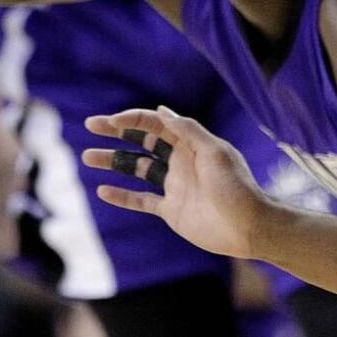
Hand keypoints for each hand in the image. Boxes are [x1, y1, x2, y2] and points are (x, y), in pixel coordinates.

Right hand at [82, 105, 270, 259]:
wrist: (248, 226)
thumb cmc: (236, 186)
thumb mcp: (215, 152)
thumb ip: (188, 130)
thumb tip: (161, 110)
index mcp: (192, 144)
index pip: (157, 124)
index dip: (133, 119)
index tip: (109, 121)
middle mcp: (181, 161)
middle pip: (143, 141)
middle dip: (118, 132)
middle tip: (90, 125)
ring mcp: (175, 186)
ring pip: (138, 169)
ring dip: (114, 160)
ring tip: (88, 156)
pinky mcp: (172, 210)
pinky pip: (141, 200)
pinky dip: (122, 195)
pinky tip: (102, 190)